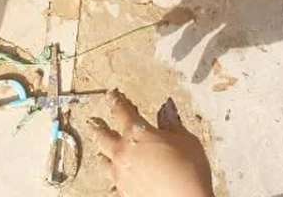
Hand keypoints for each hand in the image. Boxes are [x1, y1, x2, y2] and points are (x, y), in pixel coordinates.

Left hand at [87, 90, 213, 196]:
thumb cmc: (188, 171)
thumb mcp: (185, 139)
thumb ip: (172, 123)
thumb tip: (167, 109)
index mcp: (136, 132)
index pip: (121, 110)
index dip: (116, 100)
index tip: (112, 95)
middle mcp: (123, 152)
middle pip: (103, 135)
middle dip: (98, 126)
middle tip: (93, 121)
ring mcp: (121, 174)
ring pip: (103, 161)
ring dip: (102, 153)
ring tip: (100, 151)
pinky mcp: (124, 193)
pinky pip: (112, 185)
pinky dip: (112, 181)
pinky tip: (113, 183)